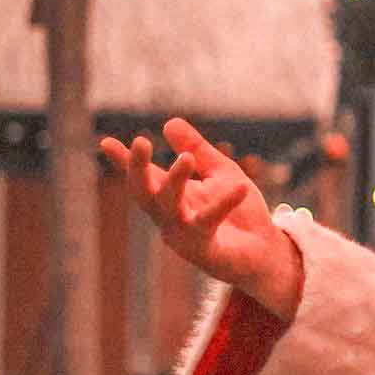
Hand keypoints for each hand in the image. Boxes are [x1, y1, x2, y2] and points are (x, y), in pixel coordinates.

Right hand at [100, 117, 304, 321]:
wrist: (269, 253)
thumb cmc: (242, 214)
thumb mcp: (221, 173)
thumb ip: (197, 150)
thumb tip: (168, 122)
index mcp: (172, 199)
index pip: (143, 178)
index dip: (124, 161)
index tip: (105, 142)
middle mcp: (170, 219)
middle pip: (145, 194)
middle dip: (138, 169)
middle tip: (140, 141)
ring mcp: (184, 237)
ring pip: (169, 209)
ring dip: (175, 182)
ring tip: (185, 158)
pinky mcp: (205, 252)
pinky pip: (209, 224)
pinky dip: (224, 203)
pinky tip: (241, 186)